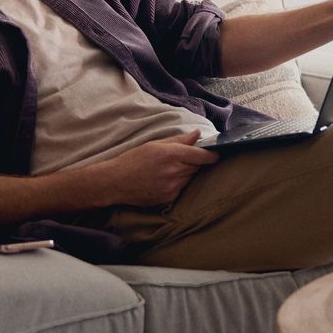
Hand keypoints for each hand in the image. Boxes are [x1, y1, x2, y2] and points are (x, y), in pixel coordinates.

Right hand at [104, 130, 218, 206]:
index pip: (201, 155)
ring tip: (168, 170)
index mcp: (171, 154)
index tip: (217, 154)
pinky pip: (181, 189)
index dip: (212, 155)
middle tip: (181, 159)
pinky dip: (178, 184)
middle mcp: (173, 171)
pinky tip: (163, 180)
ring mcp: (172, 187)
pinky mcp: (168, 198)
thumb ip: (179, 140)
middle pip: (197, 167)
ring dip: (185, 173)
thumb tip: (198, 134)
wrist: (115, 182)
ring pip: (189, 178)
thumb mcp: (155, 144)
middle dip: (194, 162)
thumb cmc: (133, 160)